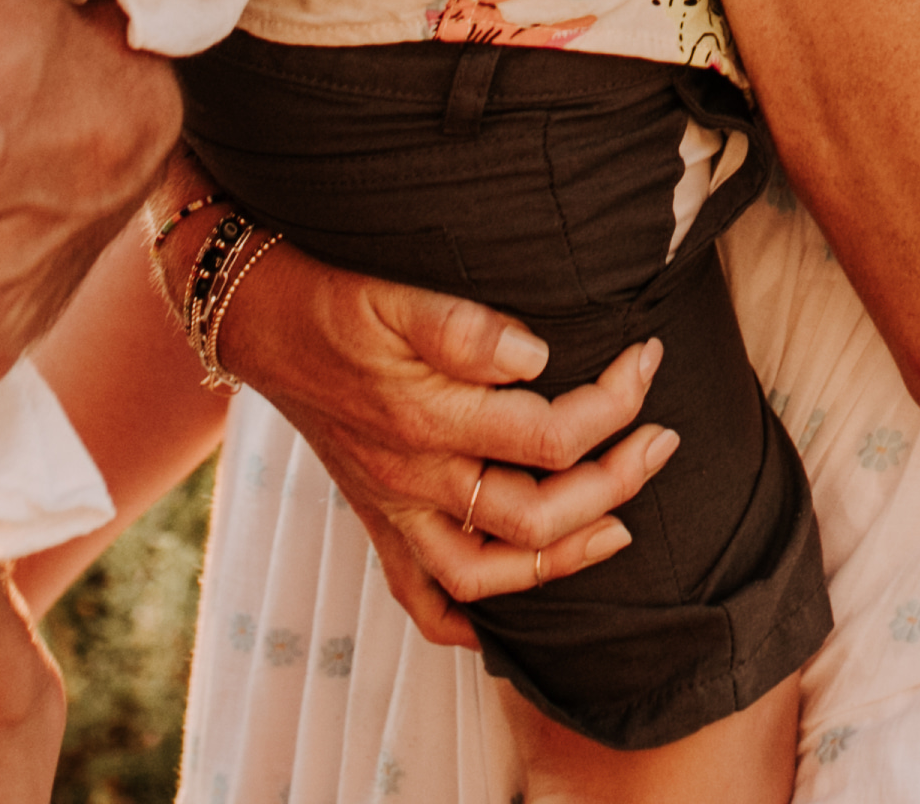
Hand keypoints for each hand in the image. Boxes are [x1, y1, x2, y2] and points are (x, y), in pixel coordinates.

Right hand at [207, 243, 675, 649]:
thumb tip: (539, 355)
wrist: (256, 321)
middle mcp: (414, 478)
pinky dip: (465, 623)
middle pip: (538, 516)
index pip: (551, 435)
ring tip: (618, 530)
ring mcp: (395, 510)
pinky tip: (505, 624)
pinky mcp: (378, 522)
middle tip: (663, 441)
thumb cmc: (333, 300)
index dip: (615, 403)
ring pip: (489, 575)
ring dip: (563, 559)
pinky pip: (421, 599)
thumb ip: (465, 329)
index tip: (648, 362)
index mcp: (427, 419)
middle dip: (616, 483)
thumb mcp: (393, 294)